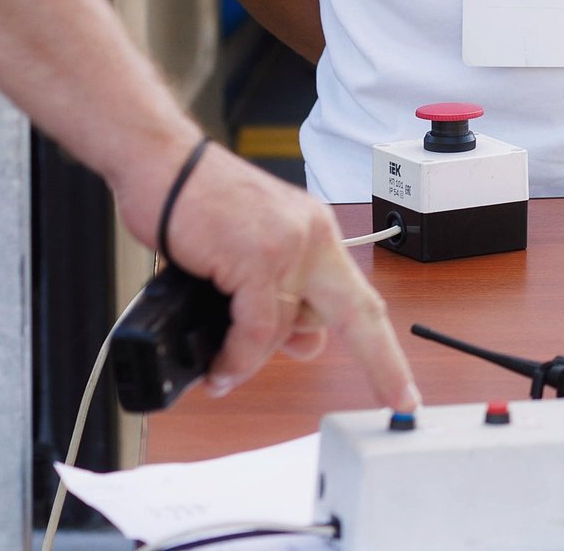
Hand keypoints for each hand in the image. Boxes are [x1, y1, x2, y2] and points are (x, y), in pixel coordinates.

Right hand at [126, 143, 418, 411]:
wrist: (161, 163)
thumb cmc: (196, 205)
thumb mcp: (250, 251)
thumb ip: (280, 296)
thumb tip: (305, 343)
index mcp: (317, 235)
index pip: (363, 297)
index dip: (384, 346)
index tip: (401, 385)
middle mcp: (313, 237)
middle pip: (359, 311)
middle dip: (382, 361)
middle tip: (396, 400)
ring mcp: (289, 245)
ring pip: (289, 327)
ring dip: (252, 360)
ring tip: (224, 372)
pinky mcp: (257, 256)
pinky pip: (257, 327)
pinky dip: (236, 356)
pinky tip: (220, 368)